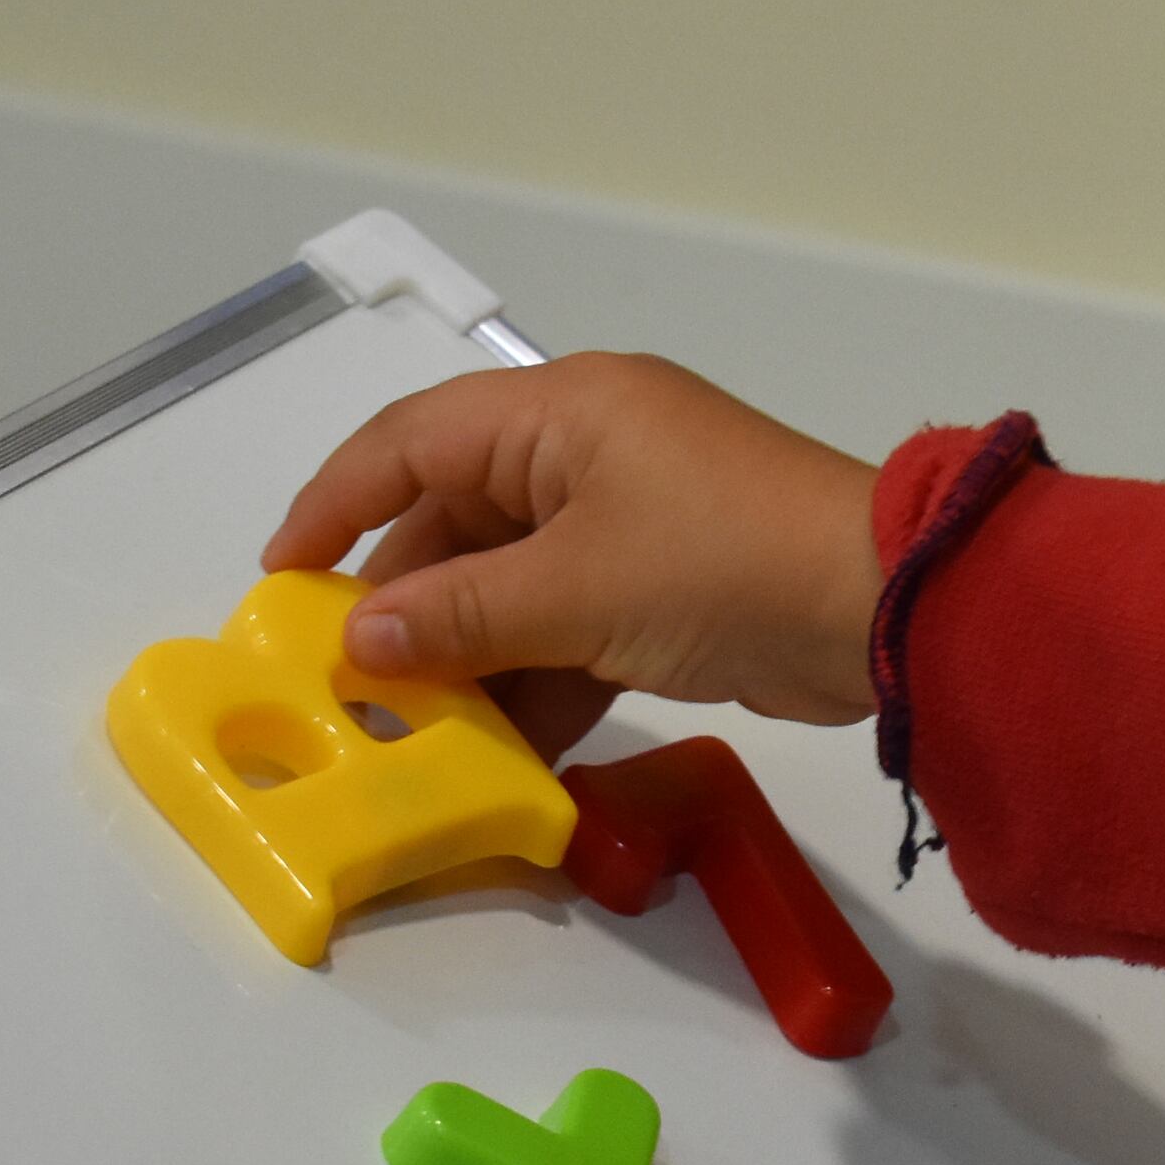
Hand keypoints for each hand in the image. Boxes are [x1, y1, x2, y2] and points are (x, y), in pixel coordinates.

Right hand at [262, 354, 883, 731]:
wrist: (884, 610)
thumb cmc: (722, 565)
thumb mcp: (575, 592)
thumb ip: (460, 617)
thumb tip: (361, 642)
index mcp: (562, 413)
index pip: (411, 442)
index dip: (335, 505)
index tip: (281, 580)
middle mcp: (589, 452)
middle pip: (457, 522)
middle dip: (405, 608)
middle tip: (349, 688)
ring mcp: (632, 520)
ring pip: (513, 587)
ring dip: (468, 659)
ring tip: (415, 736)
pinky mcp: (668, 586)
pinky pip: (570, 627)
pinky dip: (536, 680)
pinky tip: (503, 751)